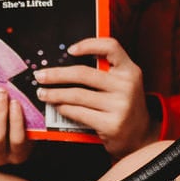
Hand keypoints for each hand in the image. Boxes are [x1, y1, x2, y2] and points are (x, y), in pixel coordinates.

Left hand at [34, 38, 151, 156]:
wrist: (139, 135)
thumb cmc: (123, 105)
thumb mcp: (122, 84)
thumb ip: (104, 71)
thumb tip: (65, 62)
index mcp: (130, 71)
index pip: (111, 47)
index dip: (89, 45)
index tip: (69, 50)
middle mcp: (127, 86)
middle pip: (84, 73)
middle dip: (56, 74)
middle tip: (40, 75)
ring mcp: (120, 106)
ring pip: (77, 95)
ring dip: (54, 93)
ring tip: (43, 93)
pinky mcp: (111, 124)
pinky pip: (79, 113)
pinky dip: (64, 108)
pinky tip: (57, 106)